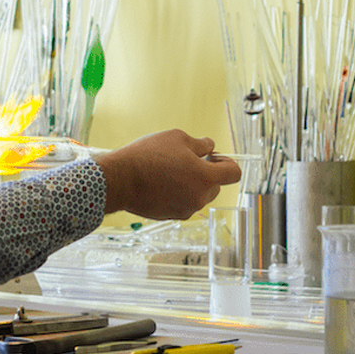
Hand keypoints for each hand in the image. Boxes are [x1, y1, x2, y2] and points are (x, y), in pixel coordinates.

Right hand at [93, 129, 241, 219]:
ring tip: (170, 171)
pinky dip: (178, 193)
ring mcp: (186, 209)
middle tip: (186, 160)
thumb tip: (209, 147)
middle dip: (206, 172)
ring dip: (192, 184)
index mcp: (206, 178)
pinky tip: (161, 182)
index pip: (234, 173)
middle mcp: (199, 198)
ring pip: (198, 195)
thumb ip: (200, 144)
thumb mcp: (177, 138)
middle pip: (216, 185)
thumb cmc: (148, 155)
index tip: (213, 157)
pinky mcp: (172, 216)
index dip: (227, 162)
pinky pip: (183, 203)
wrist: (120, 179)